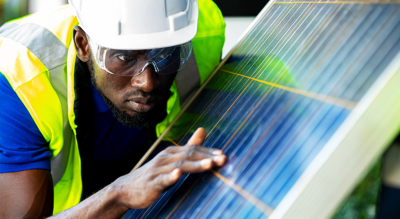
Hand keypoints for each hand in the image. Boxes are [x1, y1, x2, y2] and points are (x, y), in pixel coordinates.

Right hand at [111, 127, 226, 209]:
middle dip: (207, 157)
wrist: (126, 188)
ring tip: (209, 164)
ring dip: (195, 164)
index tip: (224, 155)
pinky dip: (170, 176)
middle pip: (189, 155)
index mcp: (172, 153)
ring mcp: (158, 170)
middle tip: (223, 159)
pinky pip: (162, 179)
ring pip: (179, 166)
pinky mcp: (152, 183)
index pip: (194, 149)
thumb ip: (189, 146)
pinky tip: (177, 175)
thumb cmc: (154, 174)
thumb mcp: (172, 159)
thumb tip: (203, 129)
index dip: (209, 152)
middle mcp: (166, 158)